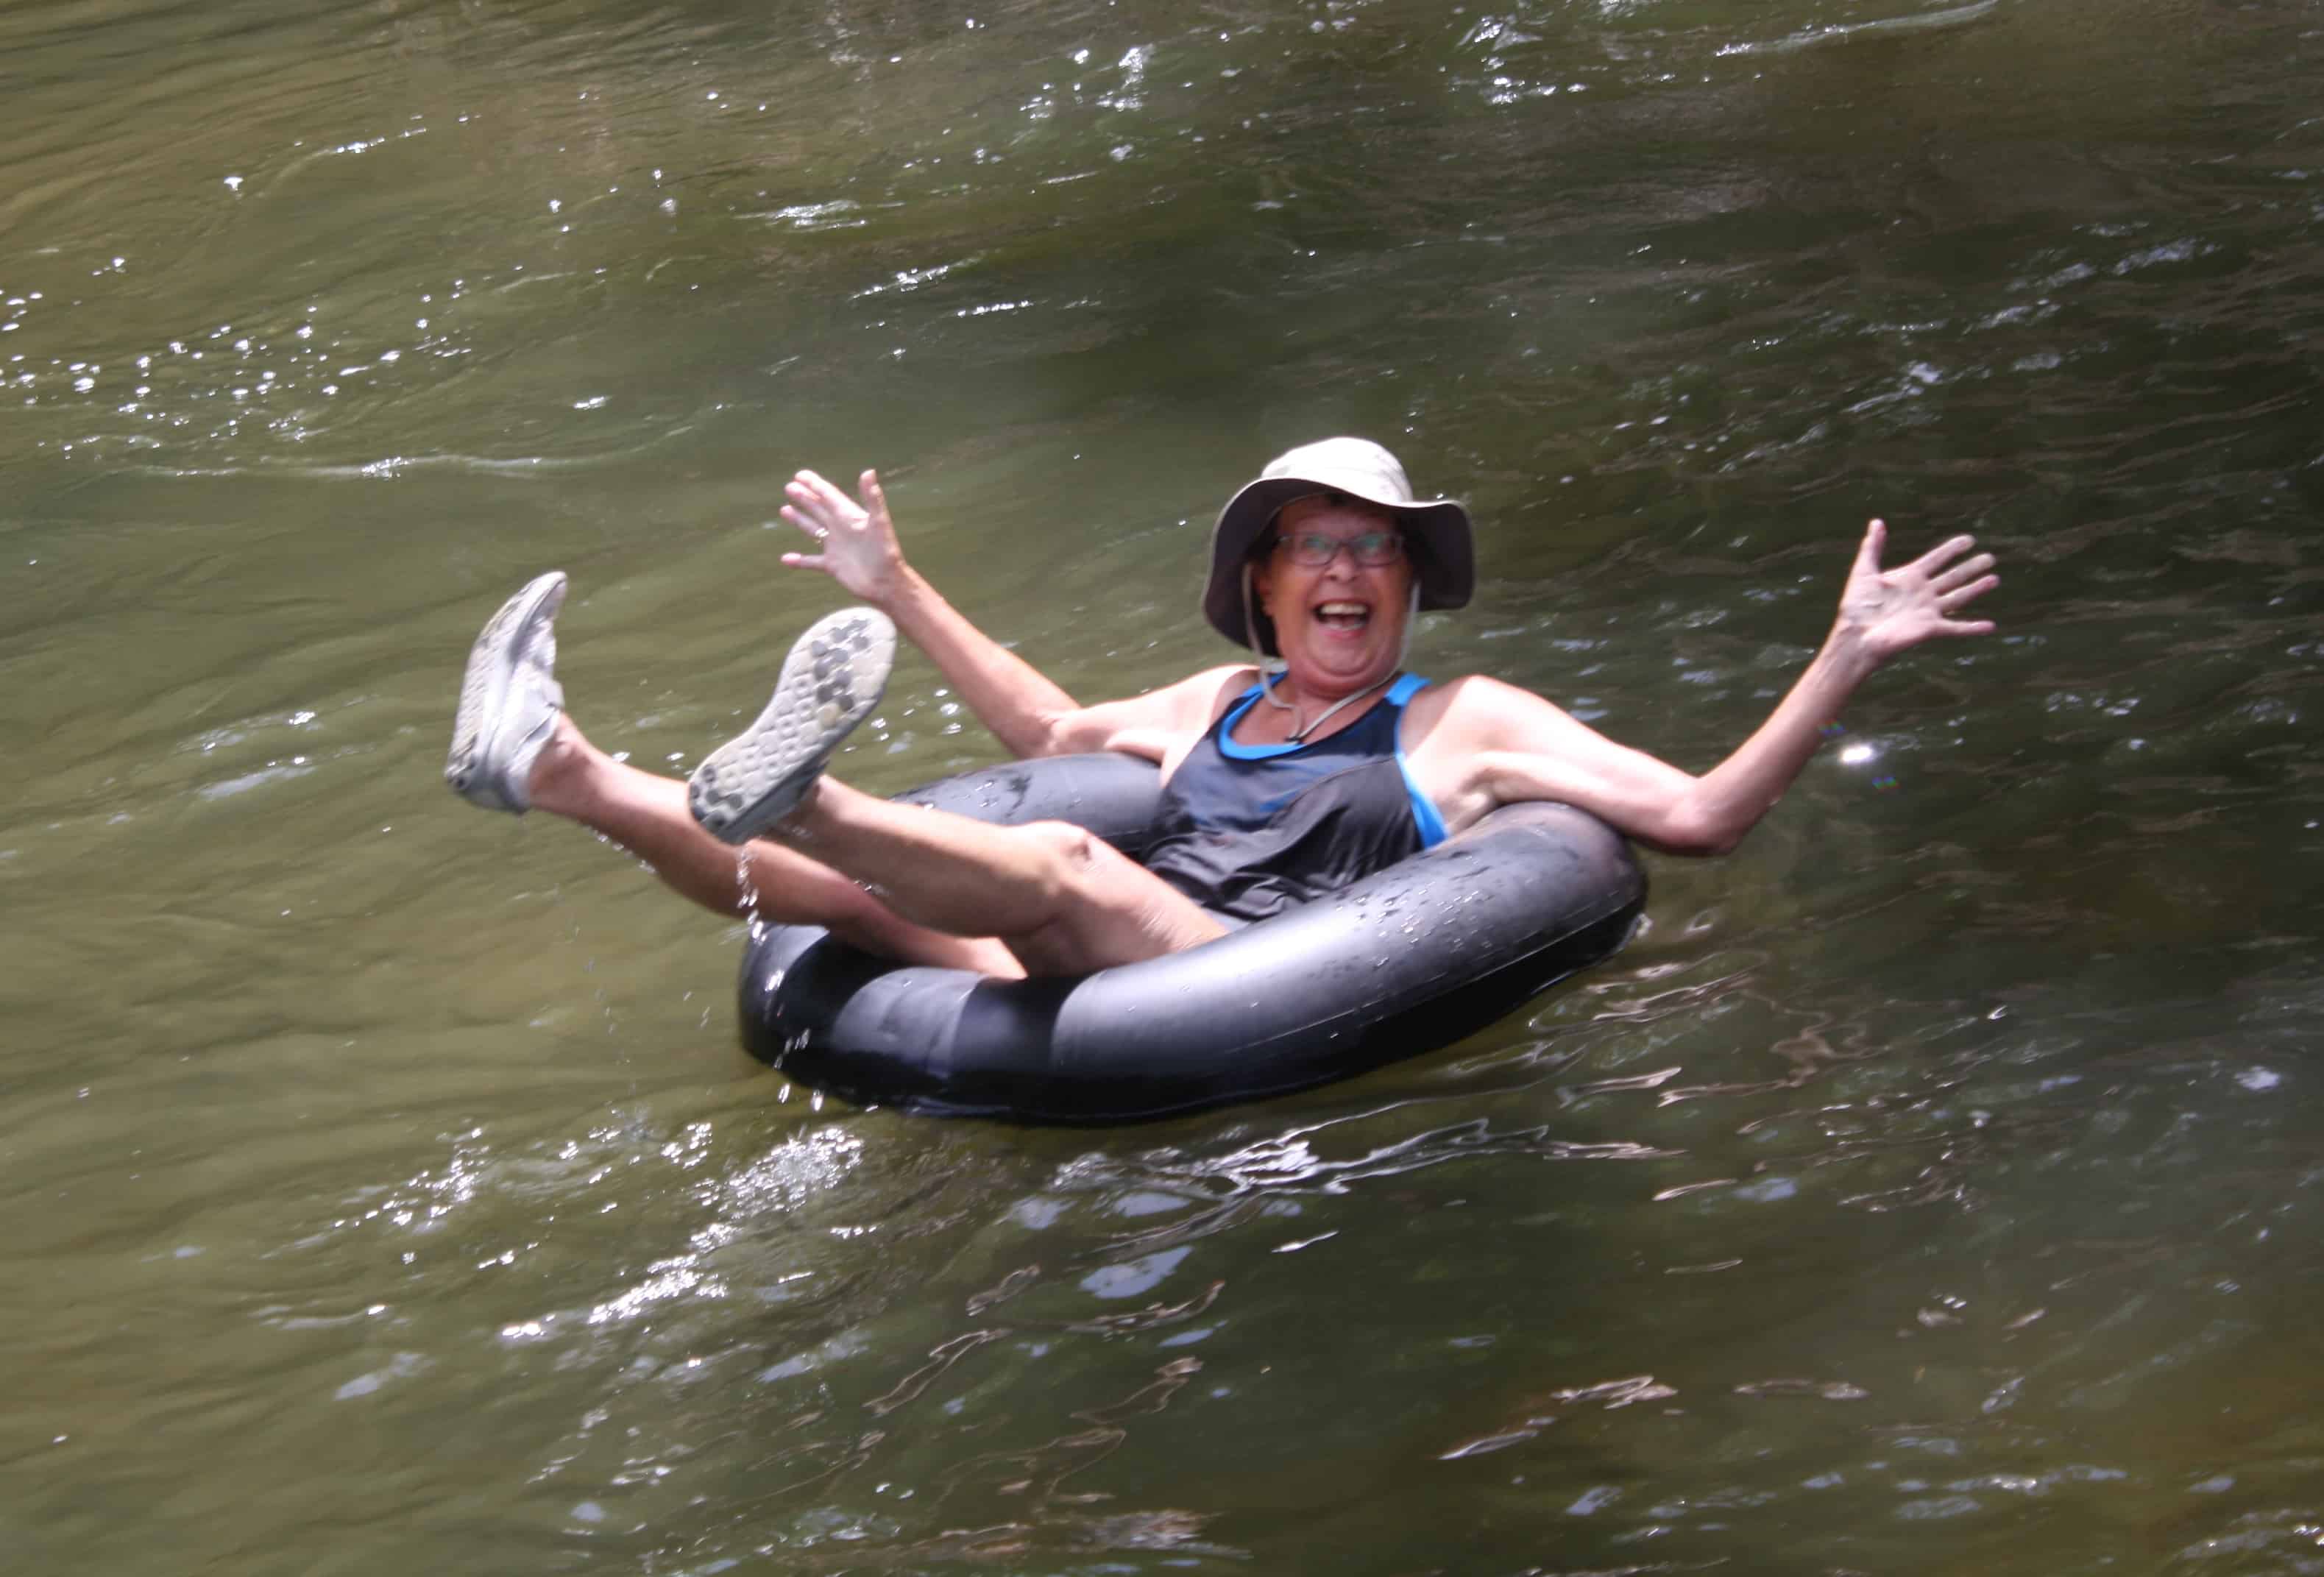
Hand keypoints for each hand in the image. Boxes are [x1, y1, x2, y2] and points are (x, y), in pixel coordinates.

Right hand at [778, 468, 907, 603]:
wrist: (886, 583)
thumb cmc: (886, 552)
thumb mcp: (879, 523)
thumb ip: (873, 498)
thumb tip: (869, 471)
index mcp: (849, 517)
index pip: (829, 496)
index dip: (815, 485)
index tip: (800, 475)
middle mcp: (841, 529)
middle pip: (819, 509)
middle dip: (805, 498)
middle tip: (789, 487)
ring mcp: (836, 547)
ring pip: (813, 530)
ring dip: (800, 520)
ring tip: (784, 509)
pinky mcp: (833, 565)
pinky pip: (812, 562)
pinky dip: (799, 561)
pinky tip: (785, 559)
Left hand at [1833, 519, 1997, 666]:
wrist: (1855, 635)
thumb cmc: (1856, 606)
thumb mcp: (1864, 571)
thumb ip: (1872, 547)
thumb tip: (1876, 521)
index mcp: (1909, 577)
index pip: (1936, 559)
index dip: (1951, 550)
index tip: (1969, 540)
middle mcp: (1922, 593)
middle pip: (1953, 577)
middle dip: (1971, 567)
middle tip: (1990, 558)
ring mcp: (1928, 611)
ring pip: (1959, 597)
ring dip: (1976, 589)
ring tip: (1993, 579)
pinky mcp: (1929, 629)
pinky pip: (1955, 628)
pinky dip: (1972, 628)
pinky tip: (1990, 626)